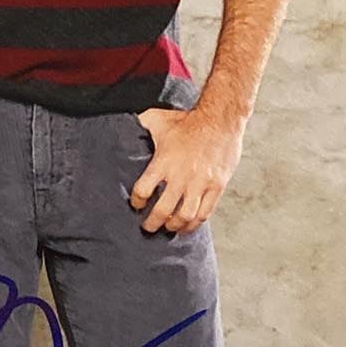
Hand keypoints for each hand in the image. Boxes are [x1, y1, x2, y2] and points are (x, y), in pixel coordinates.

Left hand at [129, 107, 244, 234]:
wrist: (220, 119)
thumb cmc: (189, 120)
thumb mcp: (158, 119)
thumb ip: (141, 125)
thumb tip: (125, 125)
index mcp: (164, 162)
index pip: (143, 190)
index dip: (137, 202)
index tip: (136, 204)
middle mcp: (181, 175)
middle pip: (163, 210)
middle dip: (152, 223)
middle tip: (148, 227)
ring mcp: (200, 183)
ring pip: (185, 216)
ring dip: (174, 226)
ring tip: (168, 228)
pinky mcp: (216, 186)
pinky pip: (205, 212)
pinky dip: (194, 223)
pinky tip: (188, 225)